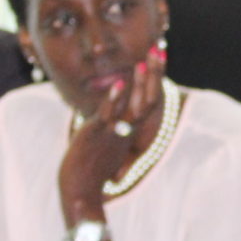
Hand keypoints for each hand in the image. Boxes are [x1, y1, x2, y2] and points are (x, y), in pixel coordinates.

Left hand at [58, 50, 162, 217]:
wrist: (81, 191)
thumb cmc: (90, 172)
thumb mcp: (105, 146)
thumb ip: (112, 131)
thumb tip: (121, 119)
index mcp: (130, 130)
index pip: (149, 100)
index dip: (155, 77)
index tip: (158, 56)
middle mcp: (127, 130)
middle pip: (149, 99)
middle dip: (154, 73)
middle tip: (159, 48)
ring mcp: (114, 132)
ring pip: (133, 107)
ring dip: (139, 84)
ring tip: (142, 61)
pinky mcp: (98, 135)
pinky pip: (109, 116)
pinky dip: (114, 100)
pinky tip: (117, 84)